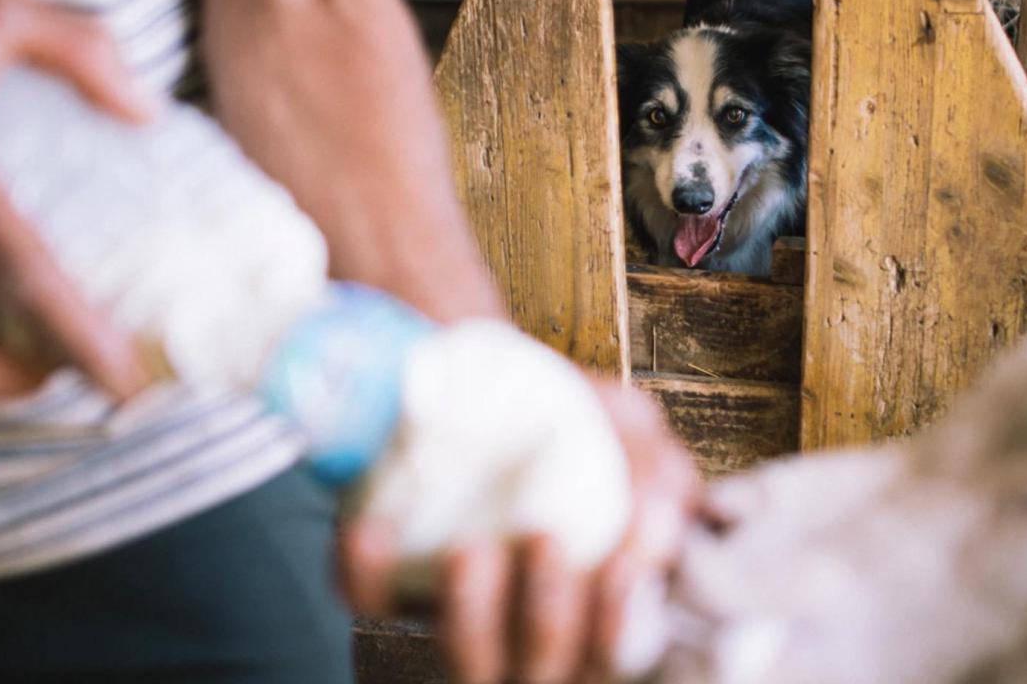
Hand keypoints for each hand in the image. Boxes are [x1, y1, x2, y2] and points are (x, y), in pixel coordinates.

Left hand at [341, 377, 699, 682]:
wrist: (488, 373)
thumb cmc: (571, 420)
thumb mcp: (631, 430)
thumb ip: (657, 474)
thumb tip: (656, 530)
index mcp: (594, 602)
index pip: (612, 649)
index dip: (616, 625)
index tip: (620, 566)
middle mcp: (525, 627)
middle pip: (540, 667)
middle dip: (548, 618)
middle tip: (546, 538)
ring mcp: (457, 611)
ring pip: (466, 663)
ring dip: (471, 616)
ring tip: (471, 549)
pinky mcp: (388, 581)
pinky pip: (371, 599)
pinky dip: (369, 574)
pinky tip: (371, 532)